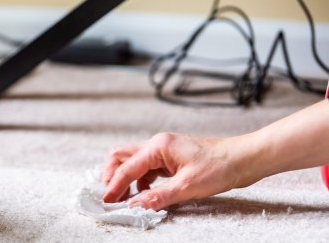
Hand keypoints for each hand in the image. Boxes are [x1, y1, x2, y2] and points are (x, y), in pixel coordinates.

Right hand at [100, 133, 252, 209]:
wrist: (244, 158)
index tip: (106, 201)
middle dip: (111, 175)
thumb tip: (135, 206)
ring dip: (125, 178)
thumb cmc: (220, 166)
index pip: (126, 167)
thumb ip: (158, 197)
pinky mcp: (171, 157)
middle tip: (109, 195)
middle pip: (121, 156)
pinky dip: (140, 179)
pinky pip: (147, 167)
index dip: (114, 186)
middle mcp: (157, 144)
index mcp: (158, 147)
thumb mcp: (187, 187)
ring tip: (124, 197)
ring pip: (132, 161)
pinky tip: (144, 192)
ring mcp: (164, 150)